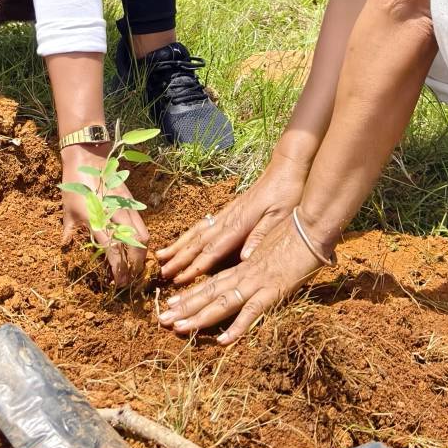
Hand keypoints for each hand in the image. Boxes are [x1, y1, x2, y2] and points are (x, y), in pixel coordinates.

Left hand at [61, 155, 149, 286]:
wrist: (89, 155)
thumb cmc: (76, 183)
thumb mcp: (68, 209)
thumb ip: (69, 231)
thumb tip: (65, 247)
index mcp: (98, 217)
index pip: (113, 248)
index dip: (117, 267)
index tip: (117, 281)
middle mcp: (116, 214)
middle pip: (135, 245)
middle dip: (134, 266)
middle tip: (127, 280)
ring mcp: (127, 207)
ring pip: (143, 235)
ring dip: (141, 254)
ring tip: (134, 267)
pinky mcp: (132, 201)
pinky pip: (142, 225)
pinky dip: (141, 240)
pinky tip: (135, 248)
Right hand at [157, 156, 308, 285]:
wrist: (285, 168)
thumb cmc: (286, 193)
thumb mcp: (280, 216)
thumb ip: (260, 236)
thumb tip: (245, 258)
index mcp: (239, 224)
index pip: (213, 250)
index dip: (195, 266)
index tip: (179, 279)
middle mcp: (227, 219)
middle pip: (198, 242)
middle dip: (179, 259)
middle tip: (161, 272)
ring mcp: (226, 214)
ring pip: (197, 232)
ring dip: (178, 246)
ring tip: (161, 256)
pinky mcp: (228, 210)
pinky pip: (203, 225)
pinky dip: (189, 235)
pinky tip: (182, 241)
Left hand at [158, 212, 326, 344]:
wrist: (312, 226)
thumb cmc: (296, 233)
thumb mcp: (273, 245)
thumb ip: (260, 256)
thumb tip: (248, 261)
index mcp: (245, 266)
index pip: (213, 283)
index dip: (191, 294)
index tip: (171, 304)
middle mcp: (245, 275)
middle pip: (209, 293)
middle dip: (184, 308)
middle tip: (161, 321)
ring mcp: (257, 282)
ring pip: (222, 302)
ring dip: (199, 317)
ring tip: (177, 328)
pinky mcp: (273, 289)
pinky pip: (252, 311)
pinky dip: (237, 326)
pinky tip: (223, 341)